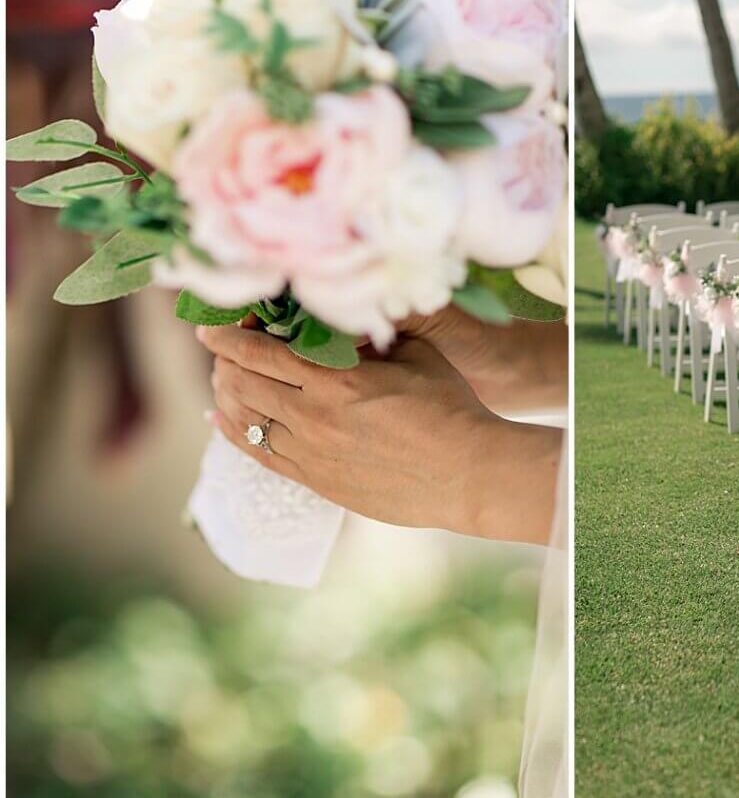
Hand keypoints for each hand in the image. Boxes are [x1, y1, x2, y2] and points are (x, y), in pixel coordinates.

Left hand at [203, 325, 561, 544]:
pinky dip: (236, 434)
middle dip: (225, 362)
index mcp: (334, 380)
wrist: (468, 474)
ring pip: (245, 421)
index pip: (257, 351)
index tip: (210, 325)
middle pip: (242, 384)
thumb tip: (330, 315)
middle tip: (222, 350)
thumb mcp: (409, 352)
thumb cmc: (449, 406)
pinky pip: (261, 456)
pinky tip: (223, 421)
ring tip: (224, 382)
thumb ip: (363, 336)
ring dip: (227, 397)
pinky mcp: (318, 482)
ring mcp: (312, 455)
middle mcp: (312, 418)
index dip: (226, 335)